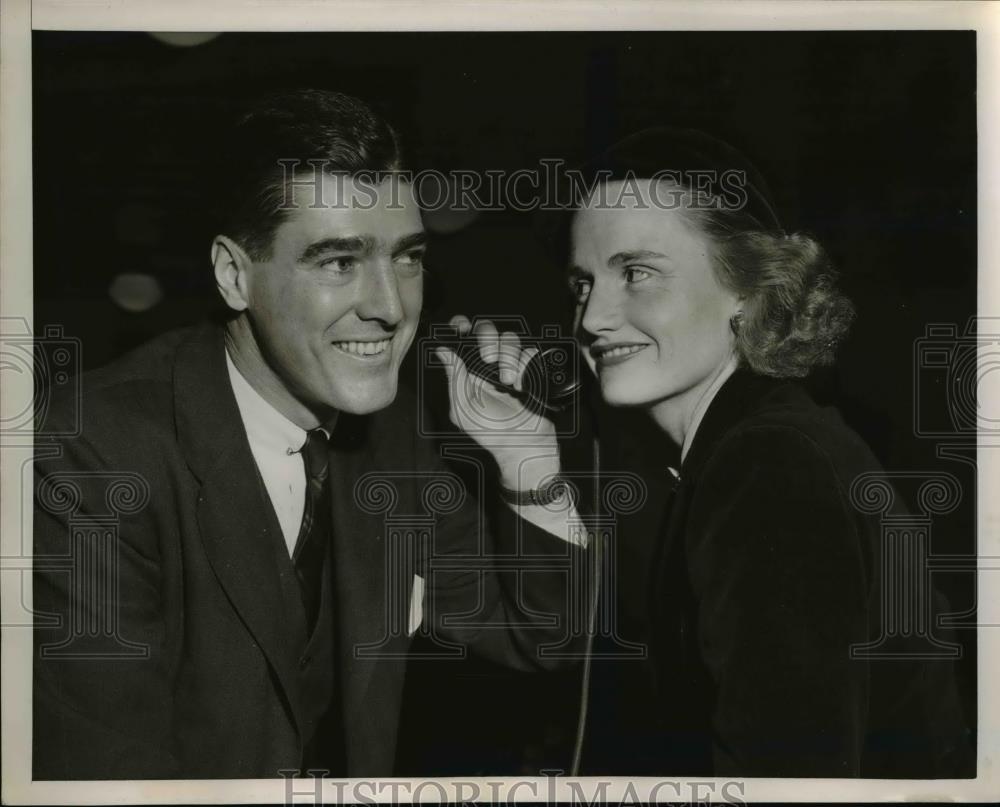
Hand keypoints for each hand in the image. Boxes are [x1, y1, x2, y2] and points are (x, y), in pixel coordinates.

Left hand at [435, 316, 559, 489]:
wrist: (523, 442)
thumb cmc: (489, 430)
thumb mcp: (463, 407)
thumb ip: (453, 377)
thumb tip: (441, 350)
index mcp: (468, 369)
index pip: (462, 337)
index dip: (460, 326)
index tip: (462, 327)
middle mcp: (488, 362)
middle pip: (487, 329)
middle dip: (487, 340)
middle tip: (488, 359)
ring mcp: (511, 363)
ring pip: (509, 337)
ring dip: (508, 357)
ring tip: (508, 383)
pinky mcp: (531, 367)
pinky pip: (529, 349)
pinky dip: (525, 363)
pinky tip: (520, 383)